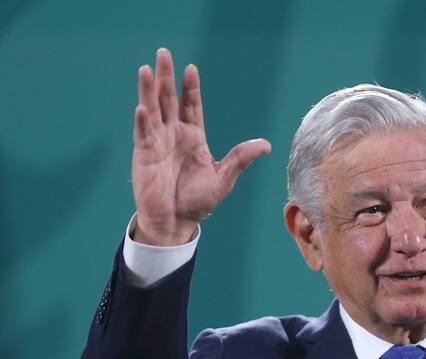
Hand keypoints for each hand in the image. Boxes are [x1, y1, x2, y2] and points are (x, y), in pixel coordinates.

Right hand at [131, 48, 270, 244]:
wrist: (176, 222)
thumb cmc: (198, 201)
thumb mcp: (224, 178)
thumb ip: (241, 158)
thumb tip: (266, 144)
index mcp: (193, 138)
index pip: (191, 106)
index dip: (190, 87)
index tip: (191, 68)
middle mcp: (173, 135)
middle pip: (169, 100)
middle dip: (166, 77)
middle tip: (164, 53)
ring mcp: (157, 143)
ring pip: (152, 110)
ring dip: (149, 90)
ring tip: (147, 69)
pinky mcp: (144, 155)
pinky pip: (143, 134)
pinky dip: (143, 121)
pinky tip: (143, 107)